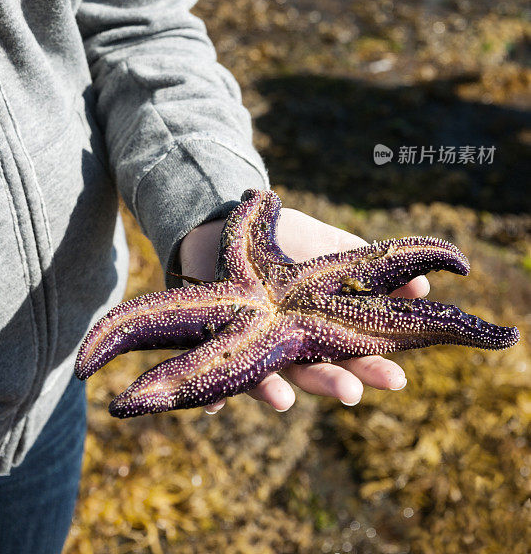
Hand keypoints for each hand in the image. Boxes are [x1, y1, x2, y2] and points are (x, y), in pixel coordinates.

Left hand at [179, 206, 429, 412]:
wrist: (228, 227)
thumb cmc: (285, 238)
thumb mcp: (328, 246)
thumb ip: (366, 266)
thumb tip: (422, 288)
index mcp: (322, 325)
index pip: (352, 352)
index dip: (373, 367)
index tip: (396, 378)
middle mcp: (292, 343)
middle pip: (316, 371)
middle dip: (335, 384)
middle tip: (353, 393)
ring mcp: (256, 347)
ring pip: (271, 377)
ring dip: (277, 392)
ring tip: (286, 400)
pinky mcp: (220, 345)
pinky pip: (217, 374)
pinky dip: (215, 395)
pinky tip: (214, 409)